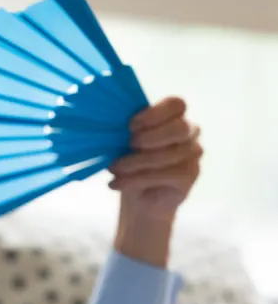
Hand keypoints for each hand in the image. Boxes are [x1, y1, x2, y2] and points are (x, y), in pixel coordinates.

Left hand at [109, 96, 202, 220]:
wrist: (139, 199)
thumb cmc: (130, 163)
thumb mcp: (124, 143)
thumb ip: (126, 131)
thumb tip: (111, 121)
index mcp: (173, 116)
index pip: (175, 104)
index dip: (153, 114)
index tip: (130, 126)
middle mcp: (189, 131)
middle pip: (180, 127)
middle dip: (150, 137)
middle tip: (129, 145)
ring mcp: (193, 153)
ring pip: (168, 154)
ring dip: (135, 162)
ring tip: (113, 169)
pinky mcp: (190, 175)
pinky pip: (166, 174)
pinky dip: (136, 179)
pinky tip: (117, 183)